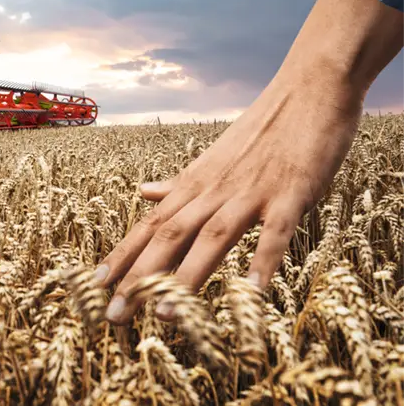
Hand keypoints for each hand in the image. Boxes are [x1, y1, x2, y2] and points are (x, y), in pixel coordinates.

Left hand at [94, 64, 362, 324]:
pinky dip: (263, 260)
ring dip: (187, 276)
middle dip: (140, 277)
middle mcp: (216, 188)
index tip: (95, 285)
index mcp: (198, 182)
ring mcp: (252, 190)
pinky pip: (275, 231)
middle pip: (170, 234)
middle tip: (114, 316)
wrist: (310, 88)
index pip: (152, 223)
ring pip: (213, 236)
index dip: (123, 255)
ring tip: (165, 317)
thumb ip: (181, 182)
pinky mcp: (291, 191)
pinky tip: (252, 293)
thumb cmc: (263, 128)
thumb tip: (143, 191)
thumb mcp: (214, 156)